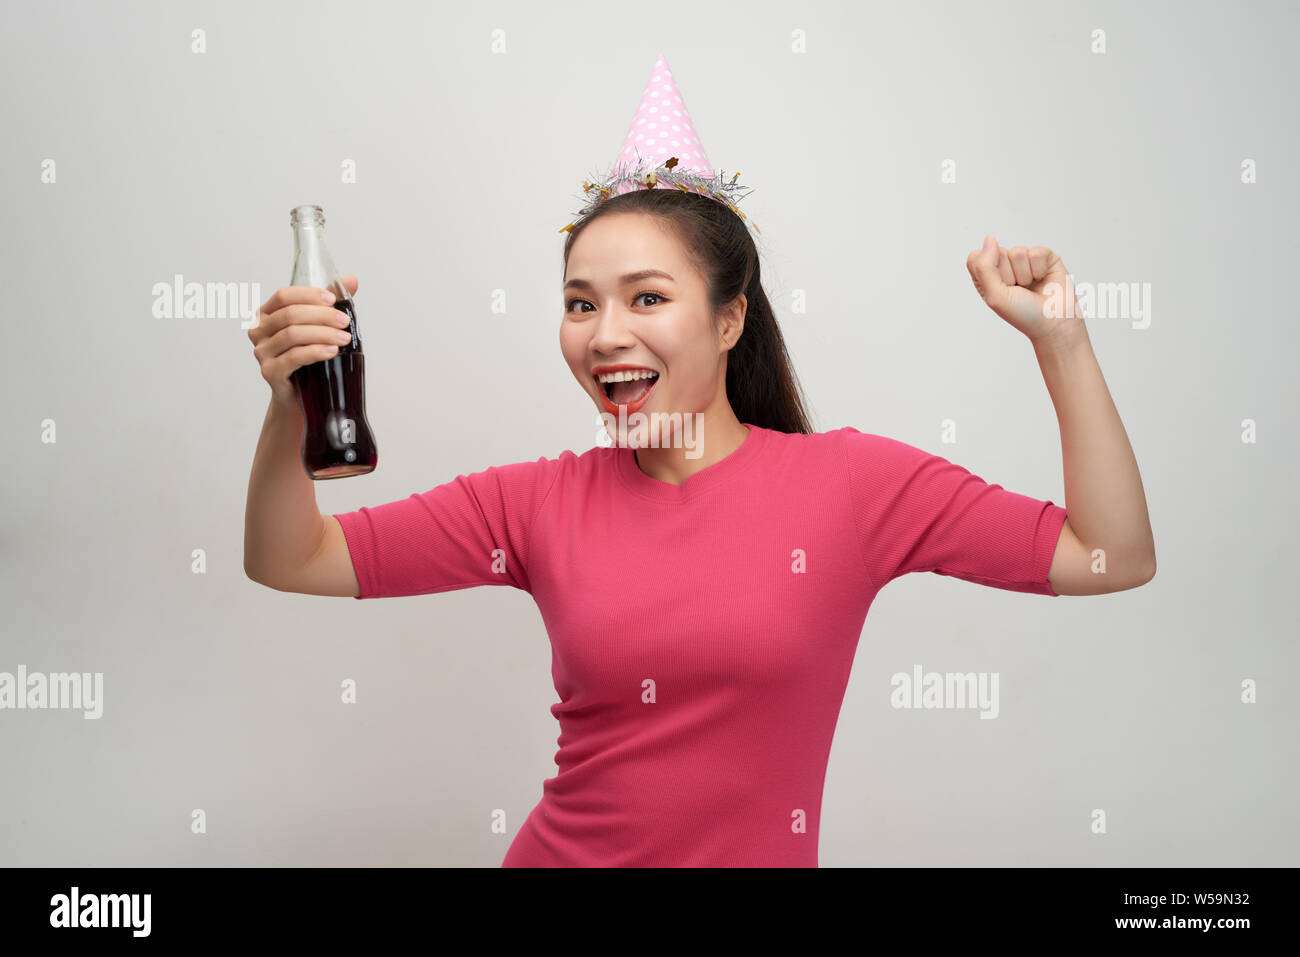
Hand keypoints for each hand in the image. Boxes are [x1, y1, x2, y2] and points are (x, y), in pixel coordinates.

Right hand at [249, 275, 359, 405]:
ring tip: (344, 338)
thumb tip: (352, 279)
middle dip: (322, 316)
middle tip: (345, 322)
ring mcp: (261, 352)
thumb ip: (331, 303)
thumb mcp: (319, 327)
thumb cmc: (308, 356)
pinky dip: (315, 352)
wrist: (300, 394)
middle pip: (290, 315)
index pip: (283, 296)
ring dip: (323, 334)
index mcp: (266, 314)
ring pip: (292, 335)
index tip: (333, 300)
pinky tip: (332, 351)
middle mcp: (259, 331)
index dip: (308, 294)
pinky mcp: (270, 372)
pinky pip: (293, 357)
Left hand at [966, 236, 1081, 344]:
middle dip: (1008, 274)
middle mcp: (1005, 267)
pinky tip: (1043, 279)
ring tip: (1031, 287)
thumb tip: (990, 239)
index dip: (988, 270)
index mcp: (987, 277)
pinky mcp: (1044, 257)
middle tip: (1018, 290)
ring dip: (1025, 274)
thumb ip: (984, 267)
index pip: (976, 258)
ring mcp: (1024, 261)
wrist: (1054, 322)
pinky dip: (1039, 269)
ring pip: (1018, 252)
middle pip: (997, 252)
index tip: (999, 288)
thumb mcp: (995, 295)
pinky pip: (1036, 252)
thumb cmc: (1023, 313)